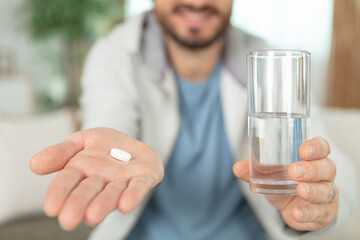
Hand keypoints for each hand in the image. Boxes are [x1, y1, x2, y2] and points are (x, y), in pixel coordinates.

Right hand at [30, 128, 163, 229]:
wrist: (131, 142)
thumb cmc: (103, 146)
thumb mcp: (80, 141)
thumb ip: (61, 152)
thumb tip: (34, 164)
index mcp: (81, 171)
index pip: (66, 182)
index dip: (59, 194)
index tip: (51, 208)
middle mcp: (101, 181)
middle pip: (88, 192)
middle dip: (79, 204)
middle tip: (69, 220)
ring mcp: (124, 181)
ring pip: (112, 193)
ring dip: (103, 204)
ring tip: (93, 216)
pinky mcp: (146, 177)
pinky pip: (140, 187)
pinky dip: (133, 195)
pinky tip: (126, 205)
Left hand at [233, 137, 337, 230]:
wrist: (296, 208)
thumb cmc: (286, 183)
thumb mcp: (270, 174)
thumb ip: (254, 170)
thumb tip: (237, 167)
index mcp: (313, 158)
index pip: (322, 147)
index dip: (316, 147)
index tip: (303, 149)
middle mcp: (324, 174)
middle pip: (326, 168)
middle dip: (311, 169)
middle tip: (294, 171)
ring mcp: (327, 193)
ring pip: (326, 190)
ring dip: (313, 190)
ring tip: (300, 190)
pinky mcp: (325, 212)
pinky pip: (321, 213)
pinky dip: (308, 213)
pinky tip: (296, 213)